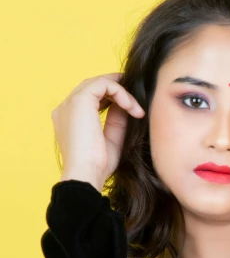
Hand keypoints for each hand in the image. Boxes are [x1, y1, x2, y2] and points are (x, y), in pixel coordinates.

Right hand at [51, 73, 145, 187]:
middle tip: (136, 103)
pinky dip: (120, 92)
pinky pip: (103, 84)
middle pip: (93, 87)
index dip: (112, 98)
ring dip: (122, 93)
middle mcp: (66, 108)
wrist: (87, 174)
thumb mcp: (112, 139)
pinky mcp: (80, 101)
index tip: (131, 107)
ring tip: (137, 110)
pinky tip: (131, 107)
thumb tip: (127, 103)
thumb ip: (117, 120)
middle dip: (118, 91)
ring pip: (99, 83)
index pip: (90, 98)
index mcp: (69, 119)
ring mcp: (70, 103)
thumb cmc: (98, 166)